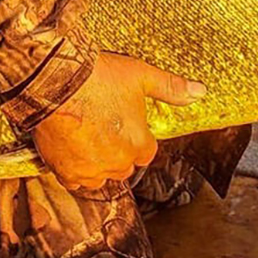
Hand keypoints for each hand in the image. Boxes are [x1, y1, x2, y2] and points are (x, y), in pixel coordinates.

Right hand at [32, 51, 206, 191]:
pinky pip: (75, 181)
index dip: (135, 137)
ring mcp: (91, 172)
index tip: (123, 122)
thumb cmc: (100, 77)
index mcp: (139, 145)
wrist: (56, 81)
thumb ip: (171, 88)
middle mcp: (117, 164)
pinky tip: (71, 145)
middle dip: (117, 150)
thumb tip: (200, 92)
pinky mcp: (66, 173)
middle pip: (123, 165)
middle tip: (104, 124)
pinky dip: (75, 168)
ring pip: (100, 176)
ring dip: (96, 162)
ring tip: (87, 134)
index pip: (145, 152)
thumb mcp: (141, 76)